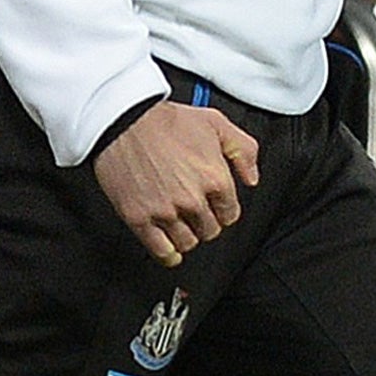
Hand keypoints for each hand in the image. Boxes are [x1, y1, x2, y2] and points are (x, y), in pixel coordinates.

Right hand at [93, 101, 260, 266]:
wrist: (124, 122)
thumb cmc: (167, 121)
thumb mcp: (217, 123)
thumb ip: (243, 151)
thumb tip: (251, 178)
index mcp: (215, 178)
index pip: (230, 214)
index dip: (223, 209)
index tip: (215, 206)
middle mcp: (192, 199)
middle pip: (210, 231)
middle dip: (205, 222)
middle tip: (196, 211)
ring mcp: (165, 211)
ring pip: (188, 243)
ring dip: (187, 235)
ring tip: (181, 223)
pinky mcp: (139, 219)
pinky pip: (161, 251)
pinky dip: (169, 254)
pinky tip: (169, 247)